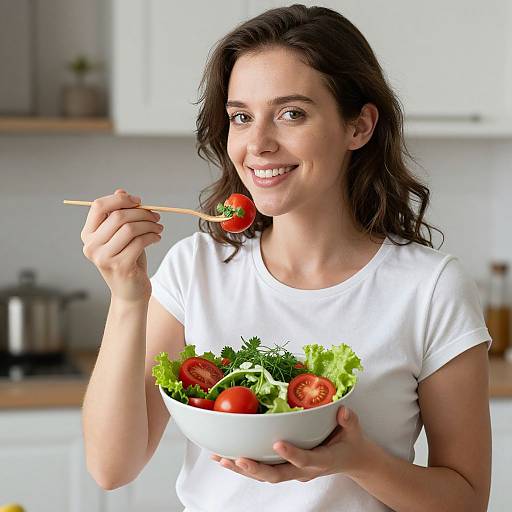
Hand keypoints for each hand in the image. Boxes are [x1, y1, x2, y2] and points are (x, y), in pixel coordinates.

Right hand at [81, 189, 163, 302]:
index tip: (139, 201)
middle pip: (118, 216)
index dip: (120, 199)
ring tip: (158, 228)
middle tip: (156, 216)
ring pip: (130, 228)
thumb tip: (121, 191)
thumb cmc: (127, 260)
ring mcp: (104, 258)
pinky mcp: (120, 266)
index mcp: (88, 235)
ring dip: (149, 225)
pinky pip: (140, 242)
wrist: (130, 292)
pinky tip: (157, 238)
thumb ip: (118, 214)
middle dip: (142, 213)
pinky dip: (152, 236)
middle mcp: (91, 246)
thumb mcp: (122, 236)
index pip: (98, 206)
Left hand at [211, 405, 370, 482]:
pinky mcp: (285, 468)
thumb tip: (342, 410)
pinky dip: (243, 466)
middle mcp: (304, 470)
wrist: (352, 459)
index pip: (305, 460)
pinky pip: (262, 471)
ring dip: (243, 469)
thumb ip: (349, 421)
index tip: (277, 443)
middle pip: (278, 474)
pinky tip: (225, 458)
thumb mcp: (355, 430)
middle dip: (256, 469)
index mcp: (322, 460)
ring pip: (265, 476)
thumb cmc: (351, 442)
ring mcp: (293, 472)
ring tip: (222, 459)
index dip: (291, 453)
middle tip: (238, 458)